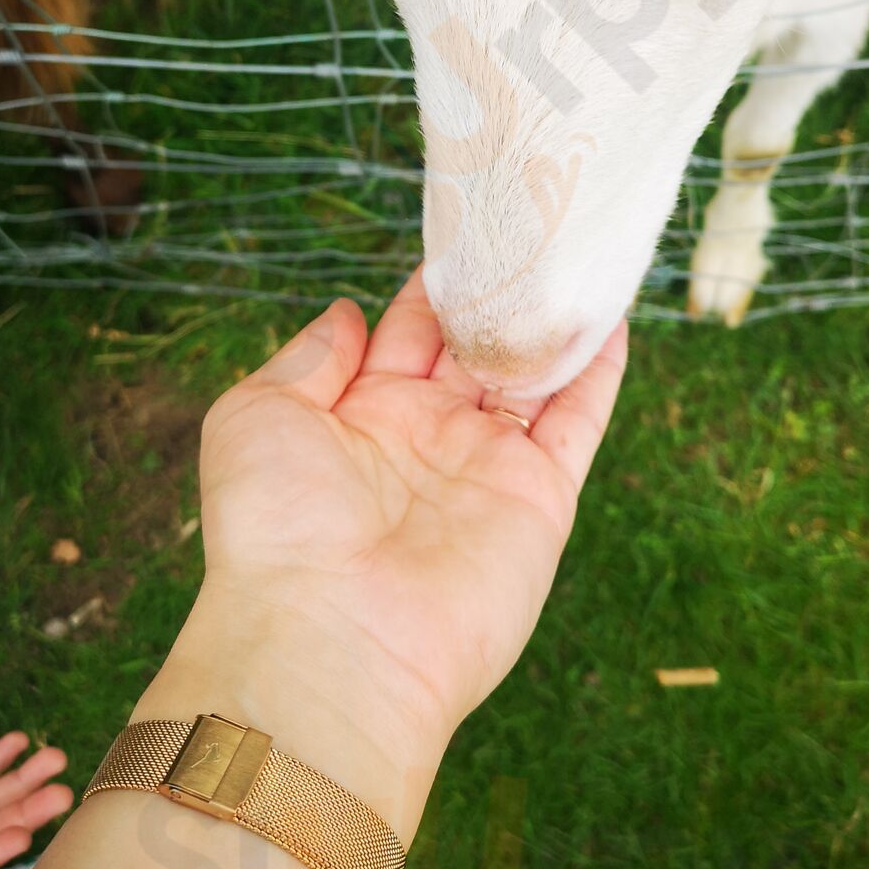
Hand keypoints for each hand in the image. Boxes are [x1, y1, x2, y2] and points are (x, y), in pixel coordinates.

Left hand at [143, 268, 624, 825]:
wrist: (328, 641)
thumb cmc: (274, 529)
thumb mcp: (257, 415)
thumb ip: (308, 357)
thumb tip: (347, 312)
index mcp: (358, 417)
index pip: (406, 333)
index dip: (433, 285)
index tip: (461, 231)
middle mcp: (427, 439)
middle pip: (474, 349)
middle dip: (499, 294)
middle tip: (528, 227)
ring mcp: (486, 468)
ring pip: (531, 377)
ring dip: (553, 322)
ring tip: (578, 253)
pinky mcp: (539, 499)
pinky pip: (576, 422)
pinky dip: (597, 372)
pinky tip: (611, 319)